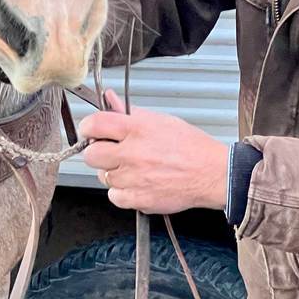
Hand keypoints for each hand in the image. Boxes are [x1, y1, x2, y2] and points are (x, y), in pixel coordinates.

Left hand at [79, 90, 228, 213]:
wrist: (210, 173)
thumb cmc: (190, 146)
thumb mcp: (161, 120)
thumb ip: (131, 112)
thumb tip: (111, 100)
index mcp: (137, 129)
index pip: (95, 124)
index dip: (88, 127)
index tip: (92, 131)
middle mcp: (132, 153)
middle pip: (91, 155)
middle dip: (98, 152)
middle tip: (111, 151)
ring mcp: (134, 178)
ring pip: (103, 177)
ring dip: (113, 172)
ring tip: (133, 167)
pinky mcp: (138, 199)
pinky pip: (114, 196)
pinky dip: (122, 191)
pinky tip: (137, 182)